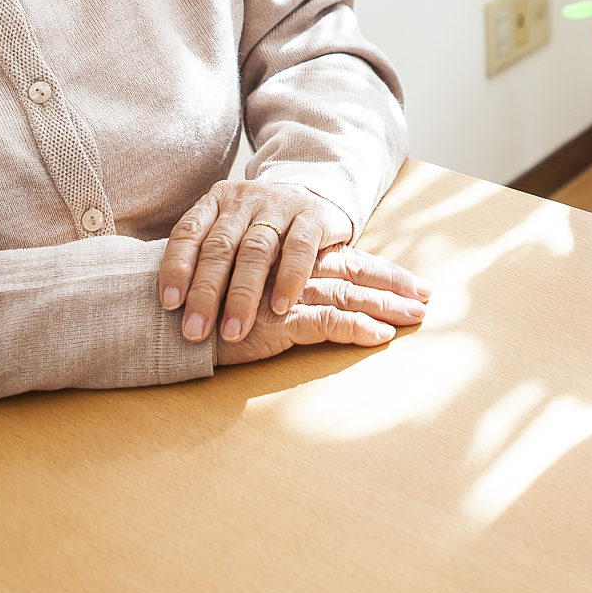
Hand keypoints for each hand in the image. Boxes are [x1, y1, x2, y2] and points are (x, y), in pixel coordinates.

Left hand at [160, 179, 353, 343]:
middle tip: (195, 331)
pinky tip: (279, 308)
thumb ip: (207, 255)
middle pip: (219, 246)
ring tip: (233, 331)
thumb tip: (171, 304)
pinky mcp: (314, 216)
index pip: (188, 231)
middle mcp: (246, 200)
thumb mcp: (232, 230)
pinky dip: (288, 279)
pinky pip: (299, 248)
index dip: (176, 266)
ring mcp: (281, 205)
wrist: (318, 196)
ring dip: (242, 294)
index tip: (169, 303)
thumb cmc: (264, 227)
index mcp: (218, 201)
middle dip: (205, 293)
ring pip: (256, 250)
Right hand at [215, 244, 433, 364]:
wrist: (163, 315)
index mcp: (290, 255)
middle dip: (395, 287)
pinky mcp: (274, 319)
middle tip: (428, 302)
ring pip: (347, 293)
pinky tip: (380, 337)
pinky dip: (355, 329)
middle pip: (355, 271)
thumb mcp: (250, 288)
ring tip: (415, 319)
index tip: (419, 287)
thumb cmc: (206, 304)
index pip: (350, 259)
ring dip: (385, 307)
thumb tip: (324, 298)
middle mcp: (292, 267)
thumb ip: (282, 285)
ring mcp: (285, 291)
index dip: (386, 272)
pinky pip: (325, 322)